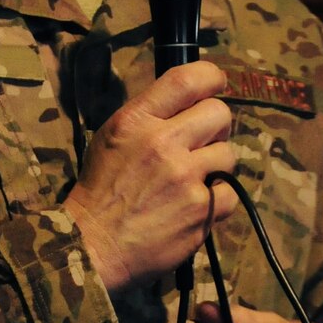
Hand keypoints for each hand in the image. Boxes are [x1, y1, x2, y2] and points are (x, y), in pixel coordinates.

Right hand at [63, 62, 237, 293]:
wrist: (92, 245)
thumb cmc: (101, 191)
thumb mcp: (112, 139)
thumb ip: (148, 117)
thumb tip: (188, 101)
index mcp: (136, 120)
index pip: (187, 79)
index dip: (211, 77)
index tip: (217, 84)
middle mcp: (162, 142)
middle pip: (219, 113)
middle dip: (215, 128)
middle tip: (201, 145)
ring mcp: (183, 177)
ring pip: (228, 154)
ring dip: (216, 167)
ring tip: (193, 181)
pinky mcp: (199, 210)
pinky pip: (230, 193)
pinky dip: (218, 200)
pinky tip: (195, 206)